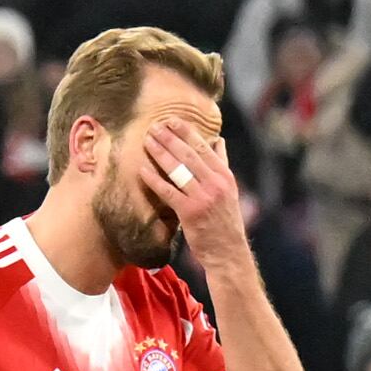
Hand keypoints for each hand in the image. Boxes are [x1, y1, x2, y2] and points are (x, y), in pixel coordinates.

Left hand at [133, 115, 252, 267]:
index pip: (204, 148)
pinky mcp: (190, 212)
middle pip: (189, 155)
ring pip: (178, 170)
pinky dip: (154, 179)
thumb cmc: (224, 220)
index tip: (172, 120)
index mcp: (225, 176)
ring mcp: (203, 197)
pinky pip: (168, 192)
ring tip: (147, 140)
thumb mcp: (229, 189)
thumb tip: (218, 141)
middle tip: (154, 125)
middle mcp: (216, 183)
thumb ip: (222, 164)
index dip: (187, 132)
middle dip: (170, 138)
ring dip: (161, 153)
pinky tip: (142, 169)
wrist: (227, 250)